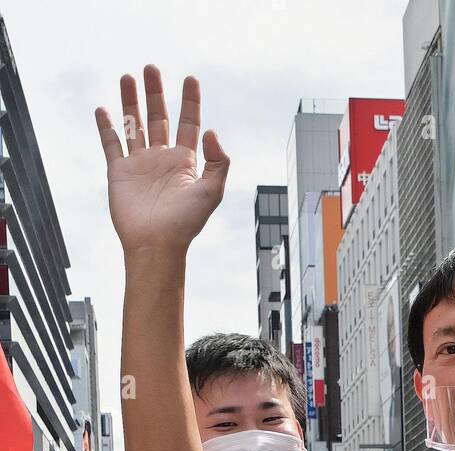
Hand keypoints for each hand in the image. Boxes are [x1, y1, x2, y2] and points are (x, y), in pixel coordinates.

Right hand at [95, 65, 228, 256]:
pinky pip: (111, 144)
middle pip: (158, 117)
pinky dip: (106, 127)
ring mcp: (139, 164)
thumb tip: (210, 131)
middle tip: (151, 67)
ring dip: (130, 101)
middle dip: (155, 93)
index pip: (188, 123)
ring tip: (127, 77)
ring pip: (133, 125)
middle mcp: (161, 159)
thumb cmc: (185, 223)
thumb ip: (218, 161)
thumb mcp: (211, 192)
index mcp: (184, 162)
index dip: (190, 101)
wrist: (156, 244)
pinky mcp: (119, 173)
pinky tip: (102, 109)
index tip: (190, 79)